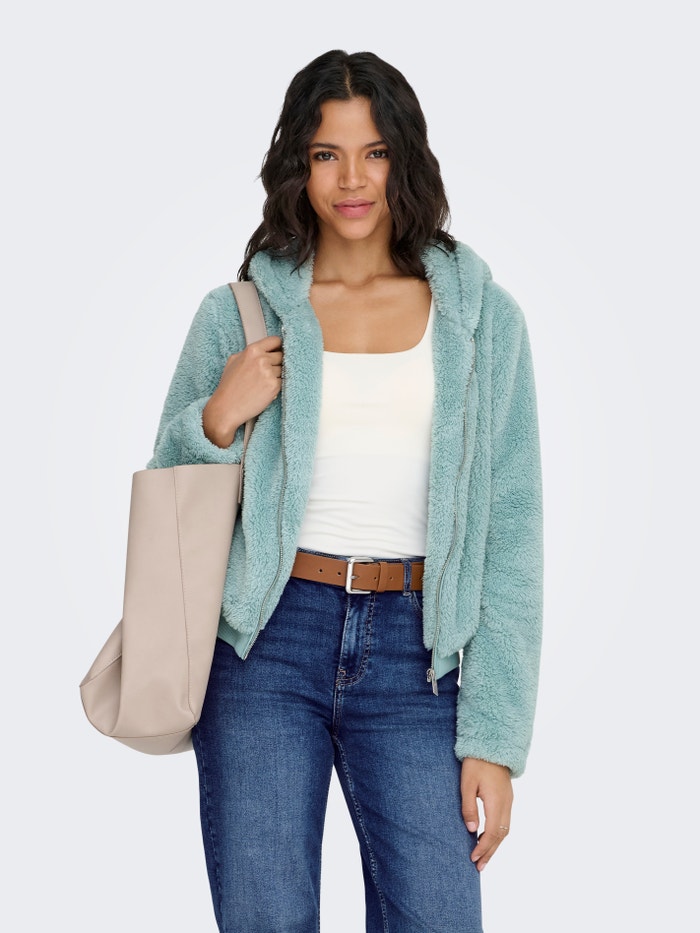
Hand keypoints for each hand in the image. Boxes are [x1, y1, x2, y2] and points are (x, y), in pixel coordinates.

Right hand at [203, 335, 282, 447]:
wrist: (226, 408)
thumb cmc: (229, 387)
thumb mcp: (234, 361)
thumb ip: (250, 353)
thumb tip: (264, 350)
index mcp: (252, 350)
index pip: (276, 340)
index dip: (278, 347)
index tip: (279, 351)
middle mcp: (261, 359)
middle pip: (282, 356)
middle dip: (277, 363)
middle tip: (267, 373)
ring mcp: (269, 373)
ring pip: (284, 370)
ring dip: (277, 376)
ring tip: (263, 383)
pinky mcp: (274, 386)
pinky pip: (283, 382)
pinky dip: (276, 386)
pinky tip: (265, 391)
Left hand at [460, 757, 512, 871]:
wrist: (493, 744)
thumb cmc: (477, 762)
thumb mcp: (467, 783)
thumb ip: (469, 806)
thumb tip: (472, 830)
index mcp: (496, 801)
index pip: (492, 832)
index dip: (483, 848)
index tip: (473, 858)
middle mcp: (506, 804)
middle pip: (501, 835)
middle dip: (490, 852)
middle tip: (479, 866)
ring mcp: (509, 801)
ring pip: (505, 830)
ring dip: (495, 845)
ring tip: (484, 858)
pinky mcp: (507, 798)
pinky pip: (505, 822)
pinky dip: (498, 834)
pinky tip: (488, 838)